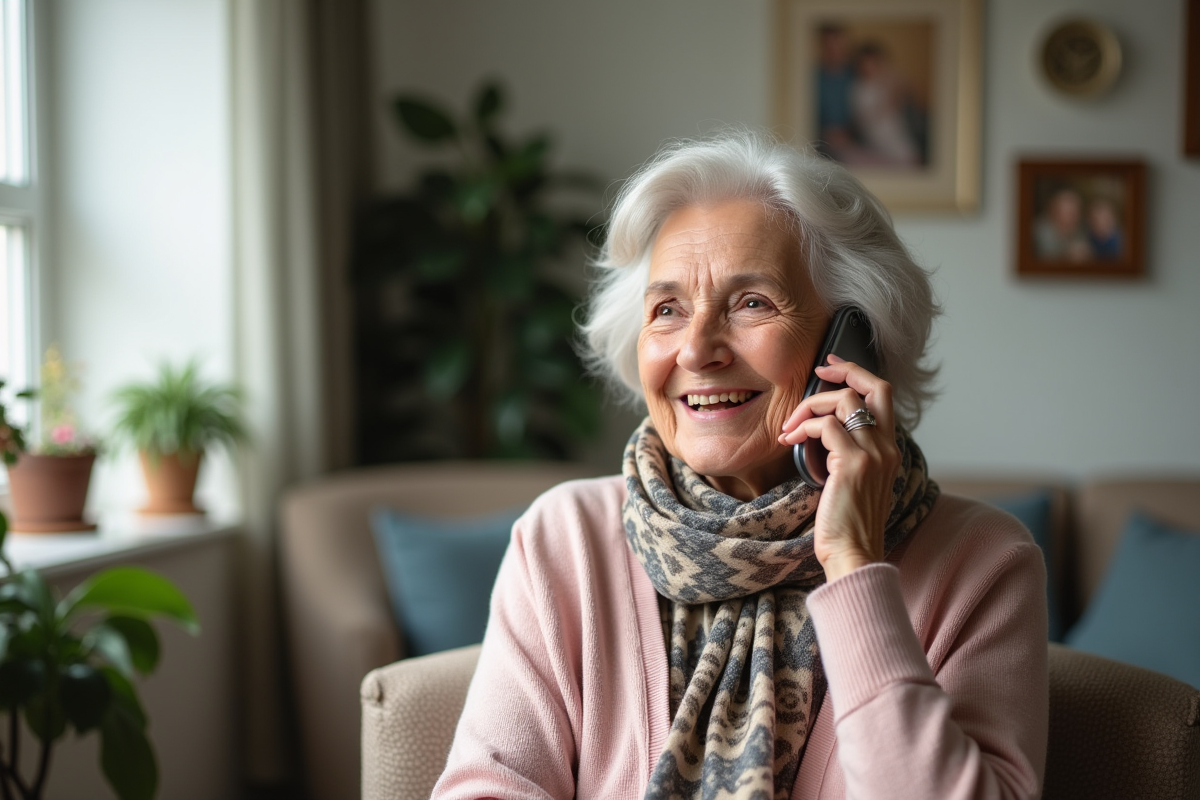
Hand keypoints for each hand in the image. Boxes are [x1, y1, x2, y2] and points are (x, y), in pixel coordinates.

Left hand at [778, 355, 900, 581]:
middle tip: (818, 370)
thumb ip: (846, 455)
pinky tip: (790, 441)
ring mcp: (873, 454)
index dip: (858, 375)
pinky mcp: (853, 464)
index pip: (883, 396)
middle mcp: (887, 447)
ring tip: (790, 428)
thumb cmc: (845, 524)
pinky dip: (803, 427)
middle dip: (845, 371)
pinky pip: (825, 426)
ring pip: (843, 401)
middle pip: (876, 386)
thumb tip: (819, 431)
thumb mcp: (852, 482)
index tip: (832, 369)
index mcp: (889, 450)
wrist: (853, 554)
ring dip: (810, 406)